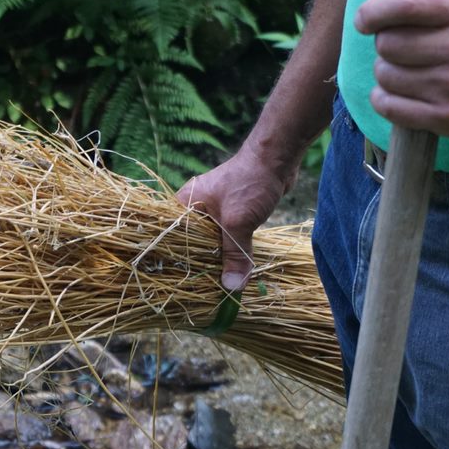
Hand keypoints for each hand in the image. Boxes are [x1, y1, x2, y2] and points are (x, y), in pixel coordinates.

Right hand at [176, 144, 293, 290]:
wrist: (277, 158)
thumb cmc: (250, 182)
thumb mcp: (239, 222)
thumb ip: (235, 254)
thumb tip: (232, 287)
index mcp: (185, 203)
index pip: (171, 235)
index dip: (174, 258)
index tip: (177, 282)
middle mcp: (195, 206)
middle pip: (191, 242)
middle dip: (198, 264)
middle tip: (200, 290)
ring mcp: (213, 209)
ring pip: (211, 241)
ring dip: (217, 258)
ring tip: (216, 284)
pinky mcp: (230, 212)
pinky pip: (225, 237)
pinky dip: (230, 250)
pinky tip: (233, 267)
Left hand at [354, 0, 448, 136]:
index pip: (402, 4)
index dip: (372, 11)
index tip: (366, 20)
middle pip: (387, 43)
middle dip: (387, 41)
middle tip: (409, 43)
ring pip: (384, 76)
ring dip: (388, 70)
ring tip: (413, 65)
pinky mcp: (448, 118)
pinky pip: (388, 106)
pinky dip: (385, 98)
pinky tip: (404, 90)